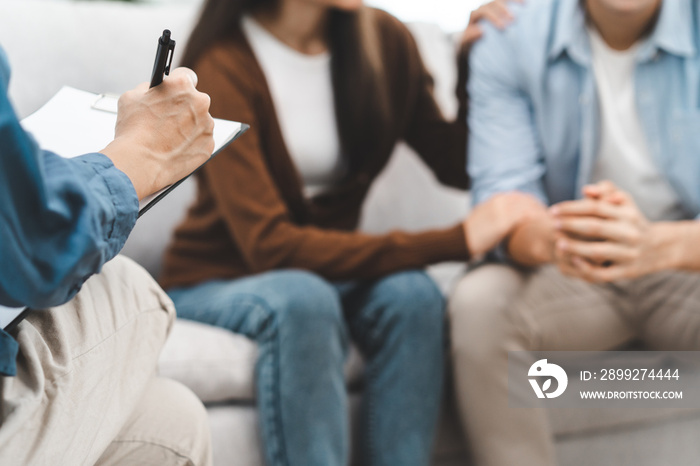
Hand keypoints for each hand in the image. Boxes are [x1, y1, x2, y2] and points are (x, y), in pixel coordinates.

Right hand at [101, 67, 214, 198]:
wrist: (141, 163)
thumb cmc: (133, 129)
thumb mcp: (131, 97)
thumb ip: (148, 89)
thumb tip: (155, 90)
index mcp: (182, 85)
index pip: (186, 75)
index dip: (178, 83)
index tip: (175, 90)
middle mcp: (200, 102)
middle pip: (195, 100)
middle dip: (183, 106)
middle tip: (168, 118)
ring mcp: (207, 125)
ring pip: (199, 121)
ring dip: (189, 126)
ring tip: (169, 137)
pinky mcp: (209, 145)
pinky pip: (201, 140)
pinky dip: (191, 143)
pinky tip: (176, 148)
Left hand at [461, 0, 521, 46]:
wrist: (472, 39)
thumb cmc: (470, 43)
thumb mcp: (465, 43)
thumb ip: (469, 38)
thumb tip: (480, 31)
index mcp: (475, 15)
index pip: (483, 12)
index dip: (493, 18)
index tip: (503, 27)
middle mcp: (483, 7)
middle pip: (493, 4)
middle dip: (503, 10)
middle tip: (513, 20)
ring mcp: (492, 6)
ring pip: (501, 0)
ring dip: (512, 2)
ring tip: (523, 7)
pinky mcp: (499, 6)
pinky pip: (507, 1)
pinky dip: (516, 1)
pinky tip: (525, 4)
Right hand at [465, 191, 542, 257]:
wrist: (460, 239)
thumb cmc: (473, 233)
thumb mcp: (485, 216)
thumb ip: (499, 213)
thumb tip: (511, 219)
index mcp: (496, 198)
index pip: (522, 197)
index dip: (534, 204)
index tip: (542, 213)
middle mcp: (500, 200)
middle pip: (528, 201)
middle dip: (540, 209)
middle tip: (550, 219)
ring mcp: (502, 210)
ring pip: (528, 208)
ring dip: (540, 215)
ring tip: (549, 224)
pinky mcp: (503, 222)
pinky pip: (525, 218)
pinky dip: (535, 221)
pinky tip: (541, 228)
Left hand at [550, 182, 671, 281]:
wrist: (659, 248)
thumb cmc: (631, 221)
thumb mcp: (625, 202)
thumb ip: (606, 191)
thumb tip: (586, 190)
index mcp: (628, 215)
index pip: (595, 208)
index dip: (572, 208)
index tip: (553, 210)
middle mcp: (629, 234)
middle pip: (595, 228)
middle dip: (570, 225)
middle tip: (553, 224)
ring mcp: (628, 254)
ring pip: (598, 252)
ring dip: (575, 247)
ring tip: (558, 243)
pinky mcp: (626, 272)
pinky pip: (603, 273)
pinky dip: (587, 268)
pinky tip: (573, 260)